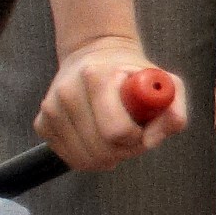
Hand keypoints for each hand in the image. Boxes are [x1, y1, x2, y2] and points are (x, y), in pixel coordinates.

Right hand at [40, 32, 187, 172]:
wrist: (94, 55)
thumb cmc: (134, 75)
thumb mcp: (166, 83)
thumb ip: (173, 111)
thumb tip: (157, 137)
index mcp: (97, 76)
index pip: (117, 132)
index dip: (136, 139)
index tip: (141, 129)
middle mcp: (67, 91)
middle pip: (100, 151)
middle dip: (123, 151)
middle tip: (131, 136)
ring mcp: (51, 108)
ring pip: (82, 159)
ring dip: (105, 156)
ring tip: (114, 136)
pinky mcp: (42, 122)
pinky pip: (67, 157)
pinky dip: (86, 156)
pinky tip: (95, 137)